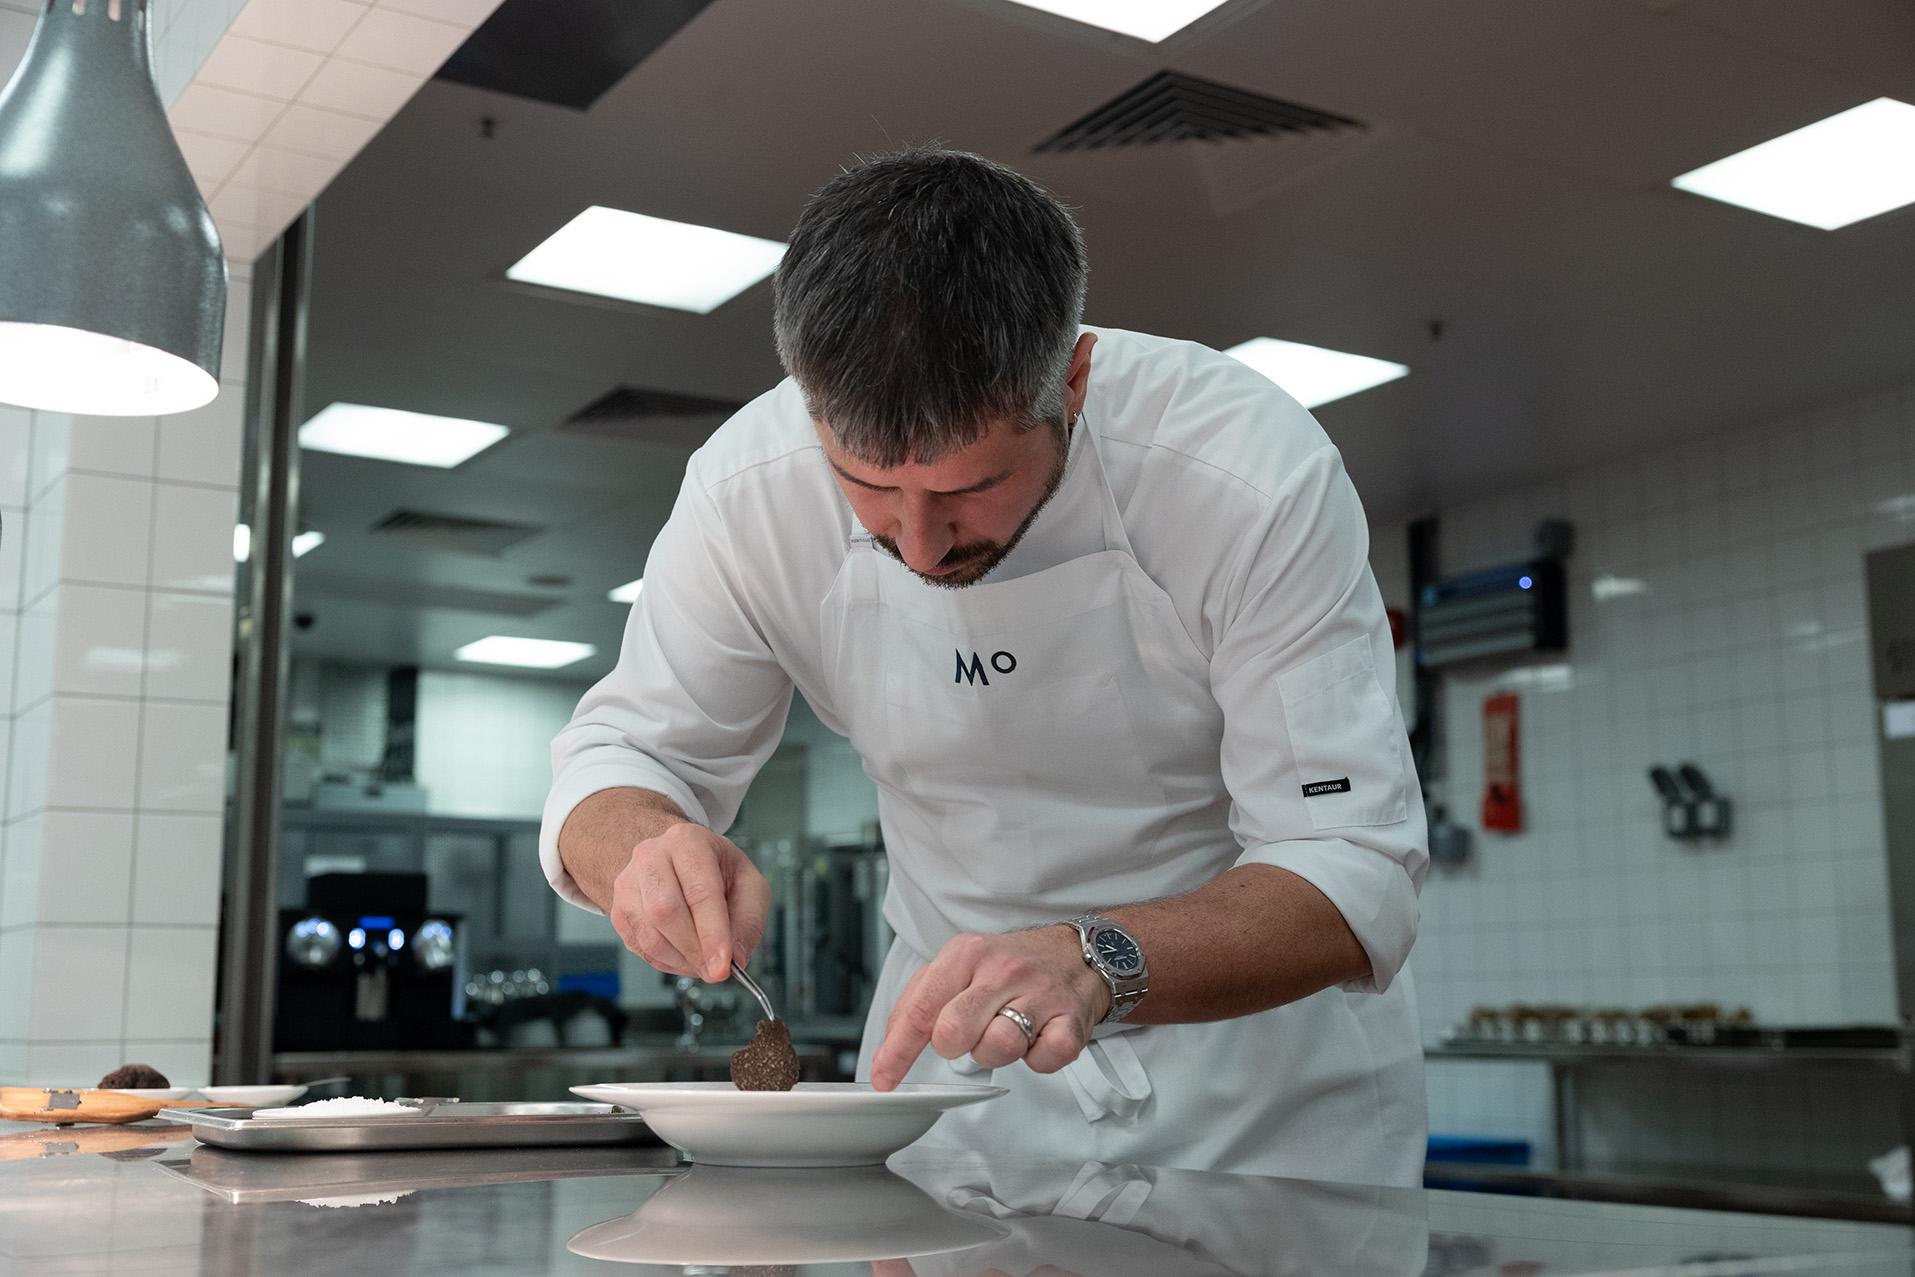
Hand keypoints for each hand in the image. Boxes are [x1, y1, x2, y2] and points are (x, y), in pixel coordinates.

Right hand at [608, 821, 770, 982]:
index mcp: (688, 842)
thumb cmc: (716, 871)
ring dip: (681, 960)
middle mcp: (652, 857)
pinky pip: (640, 948)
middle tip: (715, 970)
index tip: (723, 966)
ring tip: (703, 962)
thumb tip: (736, 958)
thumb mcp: (748, 884)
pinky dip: (667, 962)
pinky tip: (685, 956)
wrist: (678, 862)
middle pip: (665, 912)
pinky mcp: (619, 910)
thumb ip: (748, 921)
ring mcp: (628, 883)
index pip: (699, 892)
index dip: (712, 934)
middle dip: (695, 951)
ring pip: (650, 936)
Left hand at [870, 926, 1110, 1090]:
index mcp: (966, 954)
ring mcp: (1040, 994)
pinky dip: (1037, 1060)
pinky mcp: (1071, 1020)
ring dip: (995, 1053)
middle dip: (953, 1046)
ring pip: (997, 1048)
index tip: (884, 1077)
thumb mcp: (958, 965)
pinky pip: (1043, 1061)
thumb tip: (886, 1051)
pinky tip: (1037, 1038)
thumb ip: (918, 1003)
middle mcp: (1002, 970)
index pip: (921, 1010)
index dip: (897, 1051)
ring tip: (1005, 1031)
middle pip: (954, 1032)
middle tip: (969, 1034)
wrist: (1077, 953)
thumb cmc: (1010, 965)